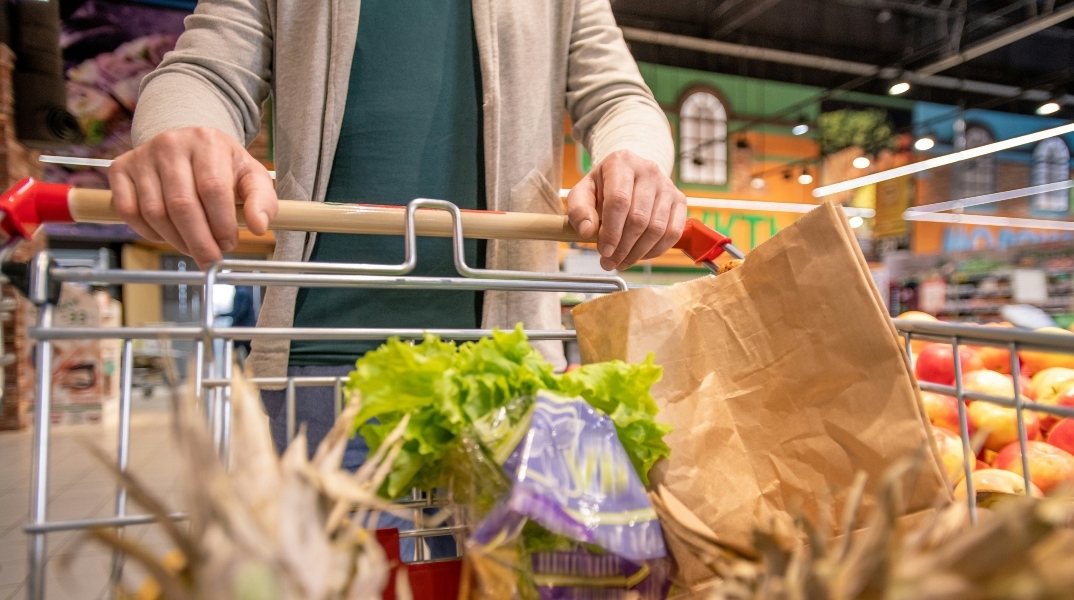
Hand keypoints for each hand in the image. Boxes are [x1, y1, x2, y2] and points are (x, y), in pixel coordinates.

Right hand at [109, 126, 277, 269]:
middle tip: (210, 259)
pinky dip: (149, 233)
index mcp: (207, 142)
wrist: (188, 146)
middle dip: (199, 241)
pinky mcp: (120, 169)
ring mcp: (142, 155)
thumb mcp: (251, 177)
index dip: (221, 224)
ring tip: (194, 248)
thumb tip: (260, 227)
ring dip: (176, 240)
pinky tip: (169, 235)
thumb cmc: (223, 167)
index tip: (229, 244)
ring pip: (154, 212)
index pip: (213, 189)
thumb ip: (262, 201)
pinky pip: (129, 212)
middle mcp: (171, 144)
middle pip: (181, 204)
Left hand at [566, 150, 686, 270]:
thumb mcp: (582, 193)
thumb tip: (587, 232)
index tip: (604, 251)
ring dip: (638, 252)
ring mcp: (667, 185)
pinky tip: (641, 255)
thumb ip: (579, 211)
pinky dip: (657, 250)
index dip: (611, 231)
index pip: (619, 201)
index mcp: (621, 163)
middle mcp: (648, 170)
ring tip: (622, 261)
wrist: (628, 176)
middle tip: (609, 262)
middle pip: (639, 218)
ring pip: (657, 228)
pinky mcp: (679, 200)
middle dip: (623, 247)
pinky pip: (673, 232)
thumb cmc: (603, 187)